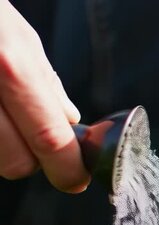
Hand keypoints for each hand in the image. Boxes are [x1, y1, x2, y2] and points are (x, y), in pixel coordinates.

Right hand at [0, 0, 89, 192]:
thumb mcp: (19, 36)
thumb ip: (45, 83)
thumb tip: (69, 121)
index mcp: (9, 68)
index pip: (49, 139)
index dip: (68, 167)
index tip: (77, 178)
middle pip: (17, 163)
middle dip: (33, 160)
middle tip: (34, 136)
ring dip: (5, 150)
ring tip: (5, 115)